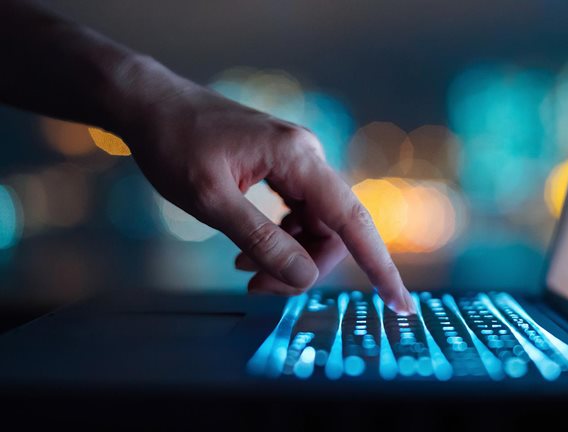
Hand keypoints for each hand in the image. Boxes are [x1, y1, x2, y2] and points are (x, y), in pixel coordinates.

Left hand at [116, 59, 414, 313]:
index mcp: (298, 158)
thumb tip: (304, 276)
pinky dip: (280, 238)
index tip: (399, 303)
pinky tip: (248, 249)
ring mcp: (295, 161)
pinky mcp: (282, 166)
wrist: (150, 105)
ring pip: (314, 224)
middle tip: (258, 286)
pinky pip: (297, 213)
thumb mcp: (211, 200)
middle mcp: (306, 156)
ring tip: (244, 266)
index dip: (379, 266)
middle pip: (332, 229)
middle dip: (304, 265)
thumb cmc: (174, 143)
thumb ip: (261, 239)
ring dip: (288, 254)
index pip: (352, 221)